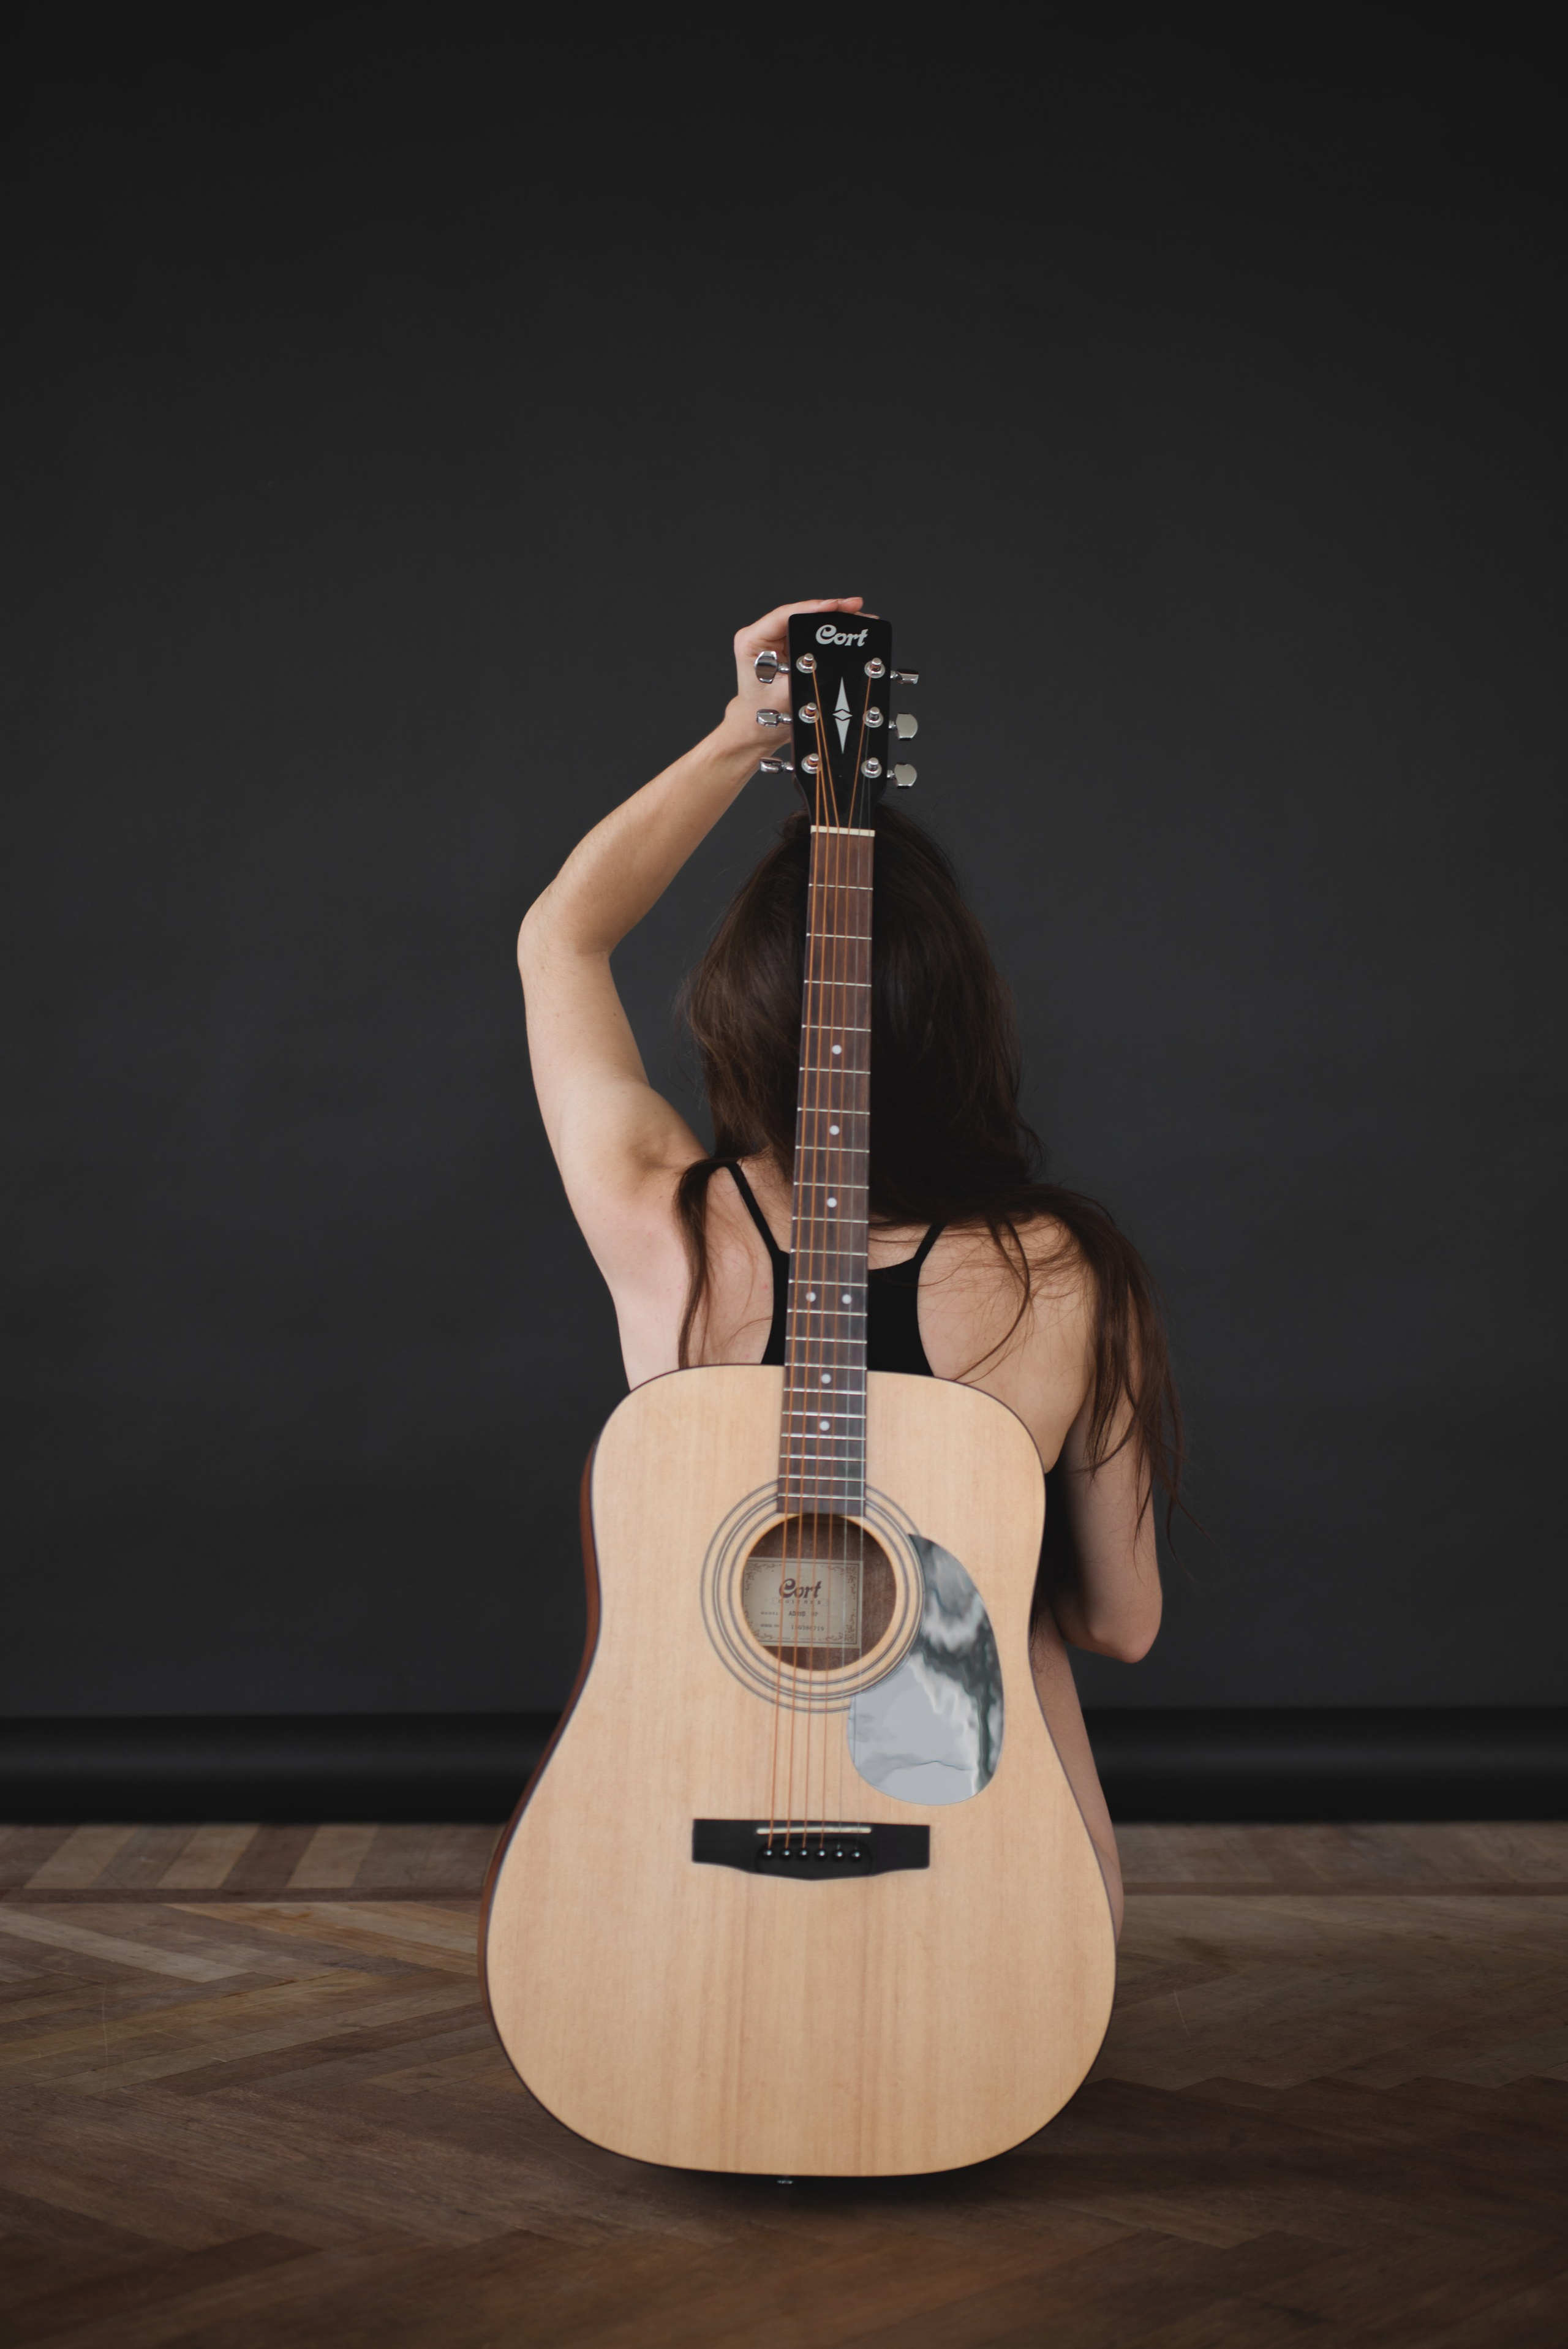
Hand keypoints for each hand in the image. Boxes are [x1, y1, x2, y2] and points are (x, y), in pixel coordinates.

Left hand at [718, 597, 865, 751]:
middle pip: (799, 614)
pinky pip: (810, 632)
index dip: (813, 609)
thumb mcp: (785, 695)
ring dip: (832, 619)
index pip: (784, 616)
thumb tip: (829, 658)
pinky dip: (829, 631)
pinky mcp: (787, 646)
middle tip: (855, 607)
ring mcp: (775, 639)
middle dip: (829, 610)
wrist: (757, 729)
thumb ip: (805, 673)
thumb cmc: (763, 714)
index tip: (835, 606)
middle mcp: (762, 635)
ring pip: (807, 621)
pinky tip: (848, 627)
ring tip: (857, 616)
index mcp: (752, 641)